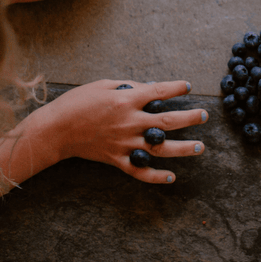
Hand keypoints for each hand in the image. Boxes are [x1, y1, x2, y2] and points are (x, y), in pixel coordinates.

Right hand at [26, 80, 206, 184]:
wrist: (56, 129)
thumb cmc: (78, 102)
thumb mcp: (102, 84)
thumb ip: (128, 86)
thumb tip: (148, 87)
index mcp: (126, 99)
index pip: (159, 92)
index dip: (176, 89)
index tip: (188, 86)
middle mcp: (130, 122)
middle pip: (167, 121)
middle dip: (189, 118)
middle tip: (204, 115)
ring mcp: (124, 143)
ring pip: (160, 149)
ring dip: (183, 148)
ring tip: (200, 147)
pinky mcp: (117, 160)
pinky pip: (140, 171)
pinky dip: (156, 176)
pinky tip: (171, 177)